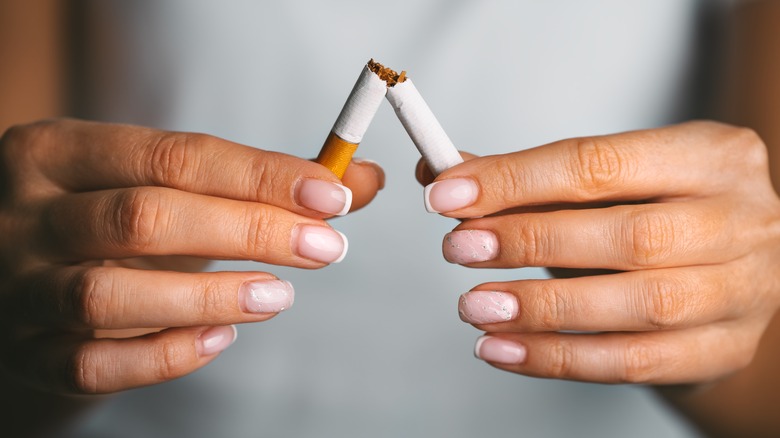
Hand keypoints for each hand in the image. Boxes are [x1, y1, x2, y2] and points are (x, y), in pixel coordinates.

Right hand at [0, 119, 382, 393]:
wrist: (26, 285)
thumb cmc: (114, 226)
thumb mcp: (170, 188)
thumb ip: (264, 182)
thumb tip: (363, 178)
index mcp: (58, 153)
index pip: (173, 155)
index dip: (260, 175)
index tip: (331, 194)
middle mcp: (26, 215)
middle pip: (144, 217)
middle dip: (248, 231)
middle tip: (324, 247)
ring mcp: (18, 289)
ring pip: (108, 295)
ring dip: (210, 295)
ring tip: (280, 297)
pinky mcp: (27, 354)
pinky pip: (93, 365)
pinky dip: (165, 355)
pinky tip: (222, 338)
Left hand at [419, 121, 779, 383]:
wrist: (727, 273)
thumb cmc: (657, 213)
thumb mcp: (606, 181)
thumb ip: (526, 176)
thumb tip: (442, 175)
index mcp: (710, 156)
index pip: (600, 163)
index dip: (516, 180)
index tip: (448, 195)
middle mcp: (739, 220)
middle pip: (630, 236)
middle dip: (530, 241)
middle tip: (459, 247)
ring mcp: (741, 291)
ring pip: (638, 306)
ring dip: (541, 308)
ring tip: (474, 306)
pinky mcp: (722, 349)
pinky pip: (632, 362)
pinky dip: (557, 358)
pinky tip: (503, 348)